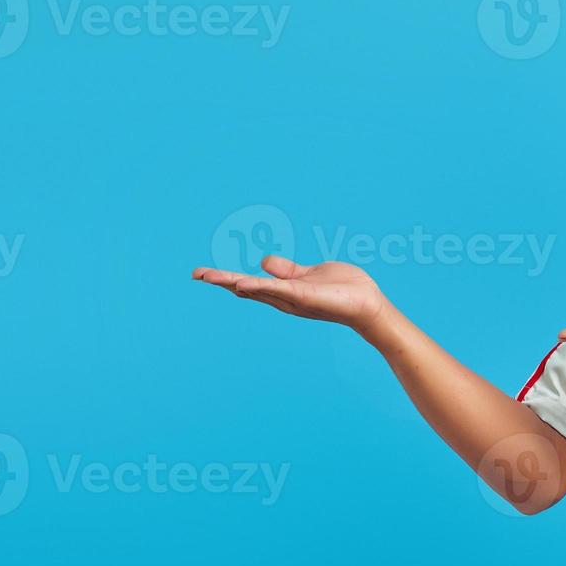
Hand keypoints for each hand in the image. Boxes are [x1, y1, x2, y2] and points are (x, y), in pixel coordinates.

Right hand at [192, 254, 386, 331]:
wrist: (369, 304)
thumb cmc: (344, 290)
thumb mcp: (308, 274)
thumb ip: (286, 270)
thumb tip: (262, 261)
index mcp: (284, 291)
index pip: (250, 284)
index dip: (227, 278)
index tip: (203, 273)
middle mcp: (284, 298)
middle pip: (247, 288)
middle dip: (222, 281)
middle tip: (196, 274)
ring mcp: (293, 299)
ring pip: (258, 289)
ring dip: (233, 282)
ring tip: (210, 276)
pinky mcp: (305, 296)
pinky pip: (279, 290)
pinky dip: (261, 286)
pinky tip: (242, 283)